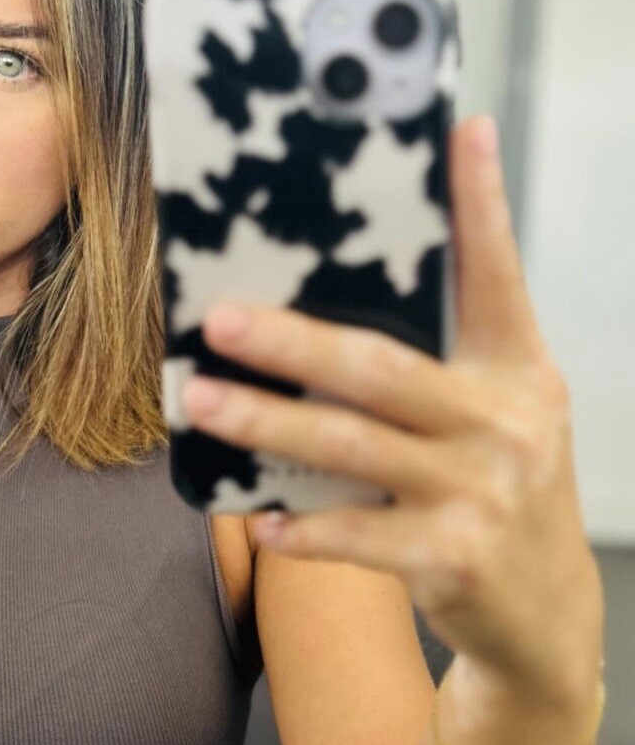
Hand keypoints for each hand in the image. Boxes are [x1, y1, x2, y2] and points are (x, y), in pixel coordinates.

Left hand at [181, 113, 603, 703]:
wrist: (544, 611)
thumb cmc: (501, 486)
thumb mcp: (495, 408)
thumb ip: (438, 357)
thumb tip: (338, 305)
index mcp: (514, 370)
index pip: (495, 275)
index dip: (480, 203)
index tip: (458, 132)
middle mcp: (503, 422)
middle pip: (379, 368)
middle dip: (291, 342)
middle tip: (218, 319)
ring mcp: (481, 492)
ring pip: (350, 446)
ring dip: (266, 424)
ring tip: (201, 400)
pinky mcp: (453, 557)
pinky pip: (356, 535)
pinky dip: (302, 527)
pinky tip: (256, 517)